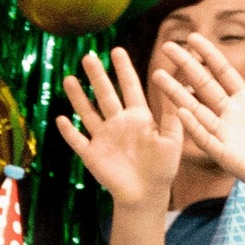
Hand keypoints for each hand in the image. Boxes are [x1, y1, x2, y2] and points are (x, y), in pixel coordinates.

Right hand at [56, 48, 182, 209]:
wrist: (146, 195)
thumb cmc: (164, 167)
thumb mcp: (173, 138)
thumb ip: (174, 112)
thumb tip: (184, 83)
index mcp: (139, 117)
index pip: (129, 87)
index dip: (123, 69)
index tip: (116, 50)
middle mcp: (118, 123)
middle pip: (104, 94)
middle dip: (96, 76)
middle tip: (88, 56)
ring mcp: (102, 138)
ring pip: (87, 112)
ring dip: (77, 97)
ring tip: (69, 79)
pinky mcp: (91, 155)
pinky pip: (77, 140)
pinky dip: (69, 131)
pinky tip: (60, 119)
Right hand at [150, 32, 244, 208]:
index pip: (226, 72)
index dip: (212, 54)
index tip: (196, 37)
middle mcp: (232, 116)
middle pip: (204, 85)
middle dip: (187, 65)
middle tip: (169, 46)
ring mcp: (226, 134)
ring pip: (195, 109)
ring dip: (176, 92)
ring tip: (158, 75)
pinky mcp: (226, 155)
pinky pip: (205, 138)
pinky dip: (192, 125)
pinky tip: (180, 110)